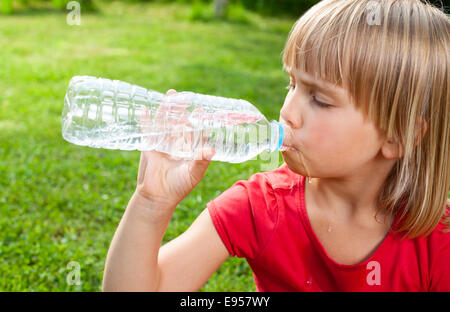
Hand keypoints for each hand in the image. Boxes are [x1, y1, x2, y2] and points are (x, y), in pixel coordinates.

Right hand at [134, 89, 215, 210]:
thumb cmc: (179, 187)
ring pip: (165, 123)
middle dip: (182, 110)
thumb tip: (212, 149)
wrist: (157, 197)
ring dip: (167, 110)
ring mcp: (163, 144)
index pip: (195, 132)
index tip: (201, 110)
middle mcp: (177, 144)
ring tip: (169, 95)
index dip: (198, 121)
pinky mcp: (150, 146)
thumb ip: (201, 161)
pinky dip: (146, 121)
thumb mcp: (193, 174)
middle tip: (185, 97)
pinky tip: (146, 109)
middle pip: (180, 123)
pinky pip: (148, 131)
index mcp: (190, 150)